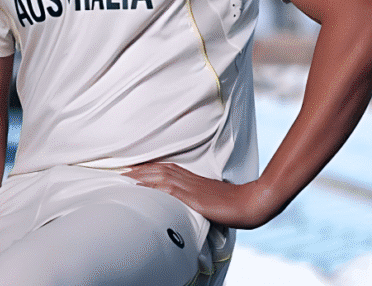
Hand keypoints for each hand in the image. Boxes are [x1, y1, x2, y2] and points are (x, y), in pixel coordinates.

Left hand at [123, 162, 276, 229]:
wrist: (250, 203)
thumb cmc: (235, 203)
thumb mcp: (213, 199)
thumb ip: (199, 197)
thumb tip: (194, 202)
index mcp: (194, 179)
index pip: (166, 169)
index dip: (148, 168)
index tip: (133, 169)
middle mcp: (190, 179)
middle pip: (159, 169)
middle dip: (139, 169)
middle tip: (121, 170)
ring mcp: (191, 186)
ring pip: (160, 175)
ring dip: (141, 174)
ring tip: (124, 176)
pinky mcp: (193, 196)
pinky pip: (169, 187)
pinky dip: (153, 184)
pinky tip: (141, 185)